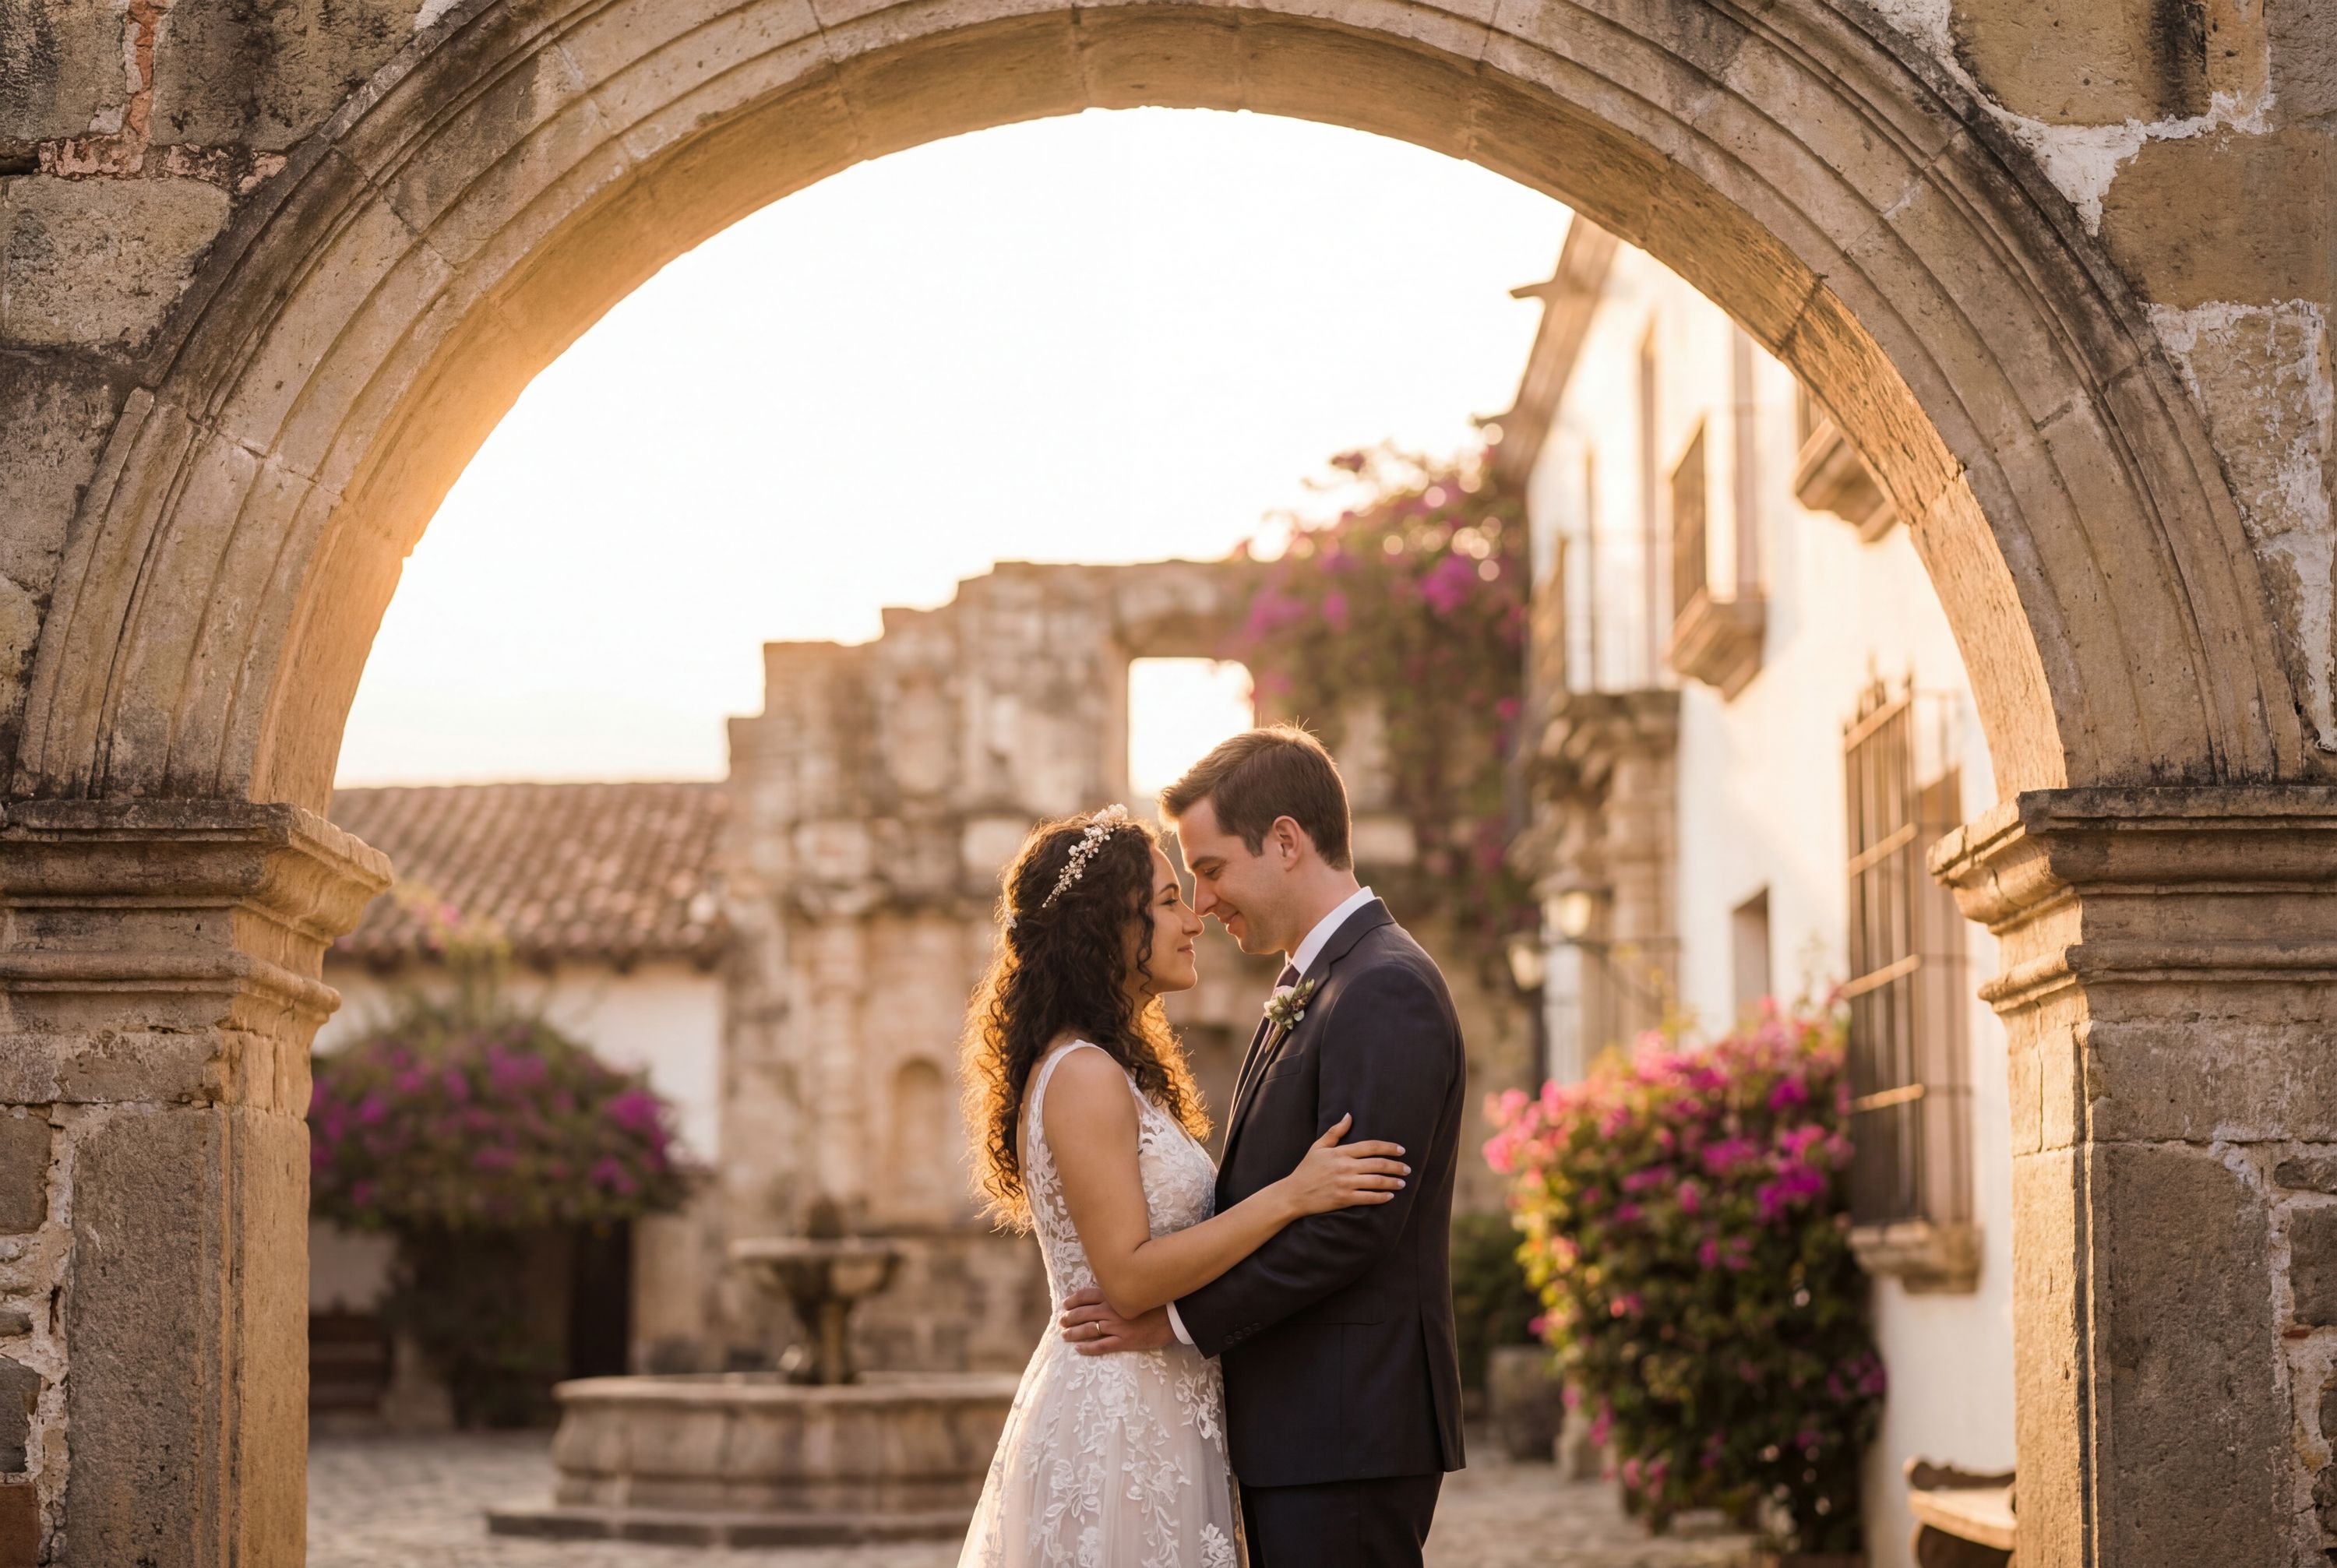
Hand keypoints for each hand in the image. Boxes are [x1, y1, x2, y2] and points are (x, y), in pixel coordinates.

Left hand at [1058, 1286, 1174, 1355]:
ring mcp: (1117, 1325)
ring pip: (1088, 1329)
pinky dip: (1088, 1348)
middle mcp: (1111, 1309)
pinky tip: (1079, 1349)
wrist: (1175, 1314)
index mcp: (1114, 1294)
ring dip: (1074, 1332)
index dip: (1073, 1300)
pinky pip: (1101, 1345)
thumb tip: (1109, 1289)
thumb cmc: (1158, 1299)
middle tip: (1062, 1321)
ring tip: (1065, 1335)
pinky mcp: (1124, 1340)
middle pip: (1083, 1313)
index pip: (1086, 1295)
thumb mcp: (1136, 1289)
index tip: (1065, 1304)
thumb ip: (1121, 1290)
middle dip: (1069, 1317)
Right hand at [1278, 1113, 1407, 1216]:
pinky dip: (1381, 1197)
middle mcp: (1345, 1167)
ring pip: (1376, 1181)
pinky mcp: (1344, 1199)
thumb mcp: (1318, 1147)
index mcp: (1340, 1152)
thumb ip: (1335, 1132)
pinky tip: (1390, 1196)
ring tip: (1403, 1182)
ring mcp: (1345, 1183)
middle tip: (1407, 1168)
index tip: (1401, 1150)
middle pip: (1378, 1164)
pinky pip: (1368, 1198)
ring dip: (1393, 1181)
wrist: (1293, 1194)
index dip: (1388, 1147)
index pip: (1370, 1147)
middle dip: (1396, 1166)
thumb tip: (1349, 1116)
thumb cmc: (1306, 1170)